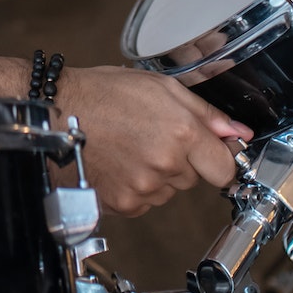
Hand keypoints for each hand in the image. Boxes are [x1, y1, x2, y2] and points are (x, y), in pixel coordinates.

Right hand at [56, 66, 252, 215]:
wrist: (55, 112)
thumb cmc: (103, 93)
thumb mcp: (160, 87)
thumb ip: (206, 113)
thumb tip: (238, 133)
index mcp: (181, 133)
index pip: (225, 169)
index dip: (219, 159)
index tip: (210, 153)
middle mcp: (165, 166)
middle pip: (193, 178)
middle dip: (182, 160)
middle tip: (152, 135)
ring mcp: (143, 189)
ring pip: (168, 191)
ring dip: (157, 174)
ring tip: (130, 146)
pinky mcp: (122, 205)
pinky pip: (144, 202)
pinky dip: (135, 187)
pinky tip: (118, 163)